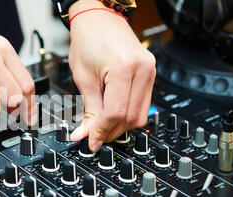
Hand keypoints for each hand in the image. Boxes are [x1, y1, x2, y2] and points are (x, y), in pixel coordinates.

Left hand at [68, 0, 155, 151]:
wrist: (99, 17)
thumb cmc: (88, 39)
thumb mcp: (83, 78)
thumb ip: (88, 110)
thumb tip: (86, 135)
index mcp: (124, 68)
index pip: (116, 112)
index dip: (102, 132)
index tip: (91, 142)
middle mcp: (143, 70)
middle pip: (132, 117)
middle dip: (112, 131)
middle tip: (94, 137)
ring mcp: (150, 71)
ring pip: (141, 115)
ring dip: (121, 125)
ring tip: (101, 125)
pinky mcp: (150, 73)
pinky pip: (143, 103)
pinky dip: (128, 113)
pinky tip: (113, 114)